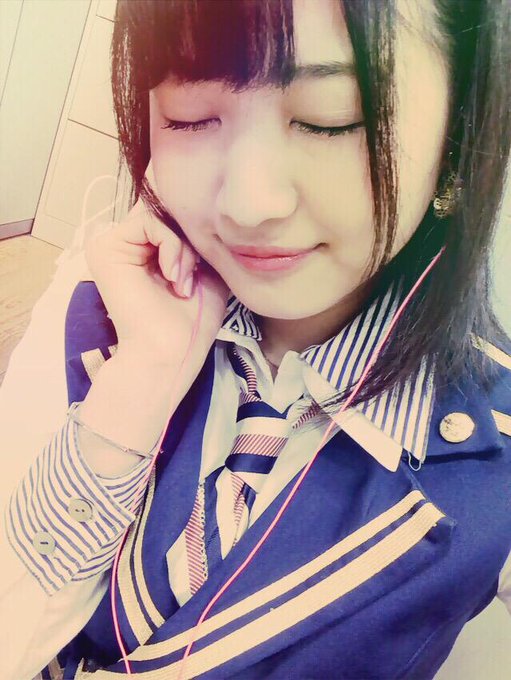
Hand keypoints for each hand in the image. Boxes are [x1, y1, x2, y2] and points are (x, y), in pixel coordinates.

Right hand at [84, 187, 229, 369]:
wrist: (171, 351)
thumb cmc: (192, 322)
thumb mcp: (206, 270)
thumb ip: (199, 240)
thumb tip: (200, 204)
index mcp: (144, 251)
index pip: (171, 216)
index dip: (193, 230)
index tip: (203, 264)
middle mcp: (125, 245)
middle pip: (165, 211)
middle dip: (189, 239)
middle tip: (192, 277)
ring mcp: (110, 244)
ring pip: (160, 215)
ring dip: (182, 248)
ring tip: (182, 283)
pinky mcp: (104, 247)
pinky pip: (150, 221)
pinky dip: (172, 247)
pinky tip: (173, 277)